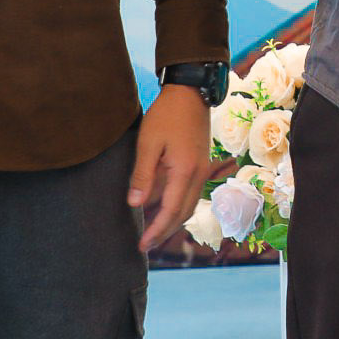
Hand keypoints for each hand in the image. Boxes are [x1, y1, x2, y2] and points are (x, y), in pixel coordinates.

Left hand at [130, 88, 215, 250]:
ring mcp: (202, 169)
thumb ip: (143, 175)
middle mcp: (199, 175)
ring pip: (189, 205)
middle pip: (184, 213)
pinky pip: (190, 193)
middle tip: (146, 246)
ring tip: (154, 232)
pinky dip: (178, 207)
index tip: (142, 245)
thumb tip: (135, 204)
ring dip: (172, 221)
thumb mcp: (148, 143)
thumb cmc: (167, 114)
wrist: (191, 92)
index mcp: (185, 171)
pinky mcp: (200, 163)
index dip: (157, 230)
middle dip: (165, 232)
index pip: (171, 210)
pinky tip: (164, 208)